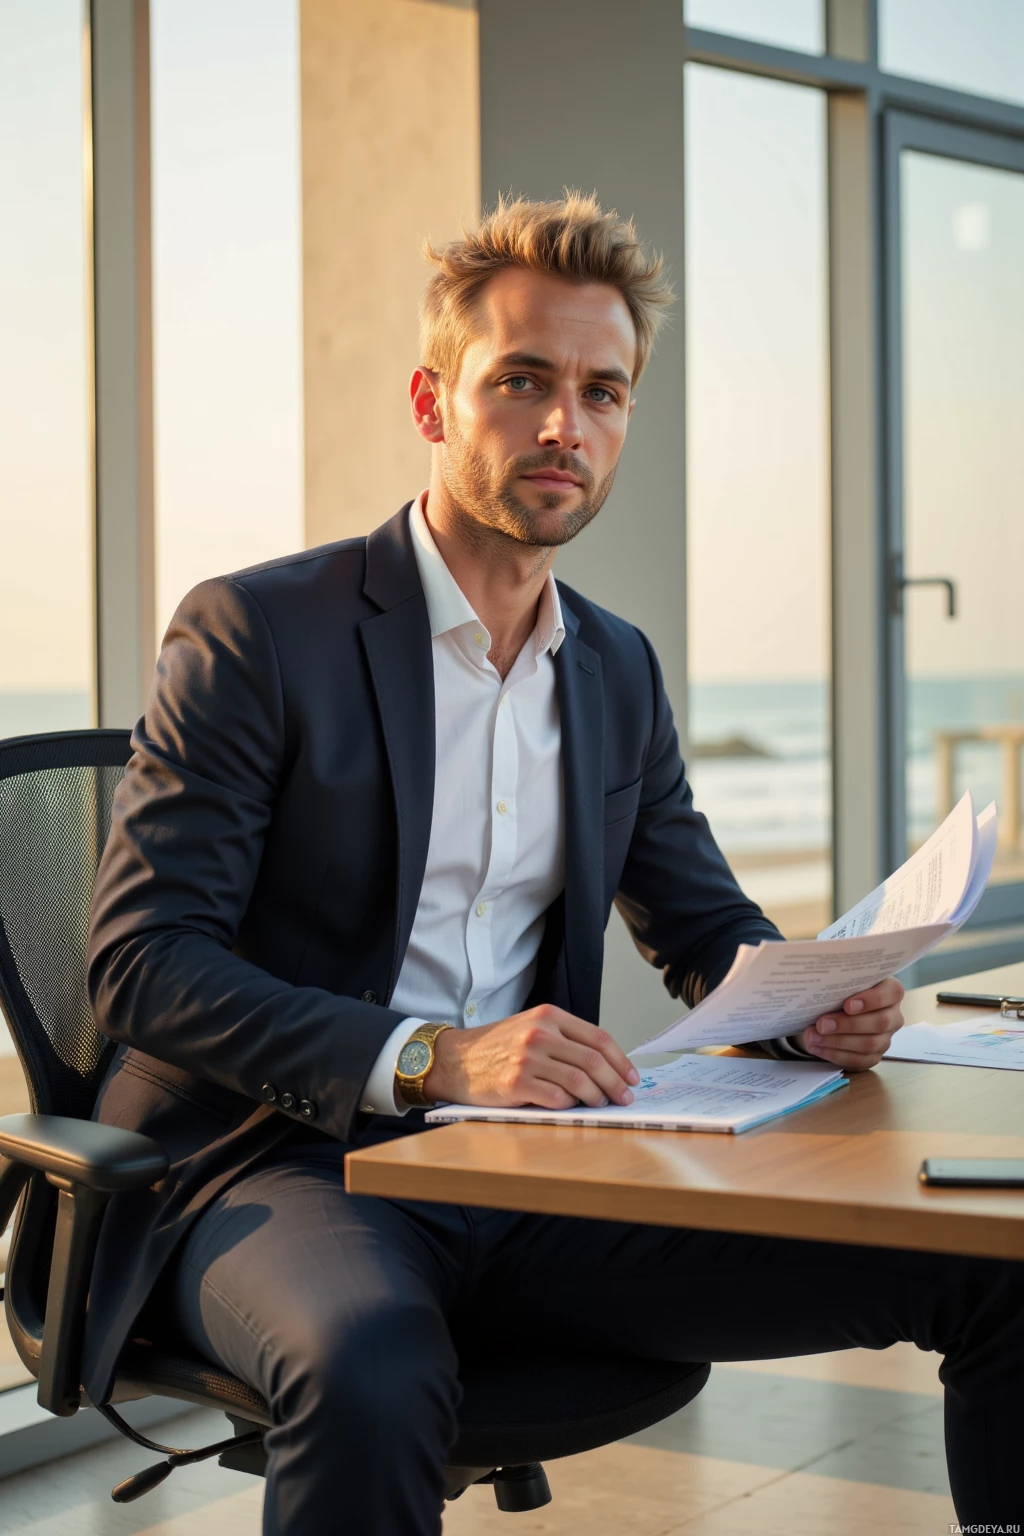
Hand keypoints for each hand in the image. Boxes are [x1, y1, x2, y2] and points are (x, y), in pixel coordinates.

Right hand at [423, 1004, 639, 1109]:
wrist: (454, 1059)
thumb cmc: (496, 1047)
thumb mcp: (530, 1028)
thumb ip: (563, 1040)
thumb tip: (605, 1066)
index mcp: (548, 1016)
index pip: (598, 1038)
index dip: (621, 1061)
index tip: (632, 1077)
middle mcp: (540, 1033)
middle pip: (593, 1060)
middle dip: (616, 1083)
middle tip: (625, 1098)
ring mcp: (527, 1058)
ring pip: (579, 1080)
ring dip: (596, 1097)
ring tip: (600, 1105)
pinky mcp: (516, 1083)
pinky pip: (556, 1098)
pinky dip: (570, 1105)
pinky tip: (572, 1107)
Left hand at [797, 976, 904, 1070]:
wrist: (835, 1010)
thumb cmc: (842, 990)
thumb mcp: (842, 980)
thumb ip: (839, 976)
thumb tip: (819, 975)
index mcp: (890, 991)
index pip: (892, 993)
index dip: (872, 999)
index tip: (847, 1005)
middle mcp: (892, 1015)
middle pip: (880, 1022)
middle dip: (847, 1024)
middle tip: (821, 1024)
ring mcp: (885, 1038)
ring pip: (868, 1044)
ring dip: (836, 1041)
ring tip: (812, 1036)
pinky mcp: (874, 1056)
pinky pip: (858, 1060)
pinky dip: (834, 1054)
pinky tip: (817, 1047)